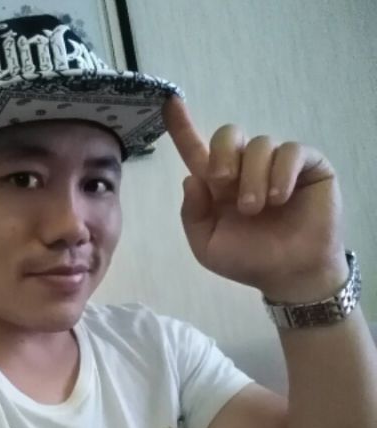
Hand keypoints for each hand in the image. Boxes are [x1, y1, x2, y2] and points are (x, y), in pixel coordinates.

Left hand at [162, 95, 347, 301]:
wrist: (289, 275)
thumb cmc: (248, 260)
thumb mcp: (207, 244)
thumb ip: (192, 213)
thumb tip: (190, 178)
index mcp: (217, 185)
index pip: (196, 150)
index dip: (182, 127)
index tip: (169, 102)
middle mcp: (245, 168)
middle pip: (228, 134)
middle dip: (223, 154)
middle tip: (224, 184)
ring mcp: (276, 164)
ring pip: (260, 144)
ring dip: (253, 178)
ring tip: (257, 208)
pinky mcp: (308, 165)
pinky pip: (290, 151)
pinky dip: (281, 173)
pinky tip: (279, 199)